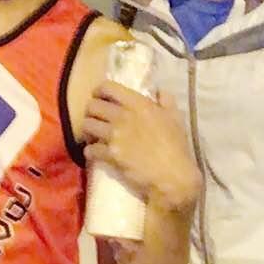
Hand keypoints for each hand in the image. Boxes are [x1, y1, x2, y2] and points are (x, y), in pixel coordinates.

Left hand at [82, 82, 199, 213]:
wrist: (173, 176)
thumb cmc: (177, 147)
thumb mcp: (176, 118)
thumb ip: (166, 100)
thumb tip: (159, 90)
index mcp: (139, 104)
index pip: (108, 87)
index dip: (100, 91)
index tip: (101, 98)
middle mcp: (123, 116)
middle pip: (92, 106)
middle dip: (91, 113)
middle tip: (96, 120)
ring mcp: (115, 135)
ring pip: (86, 126)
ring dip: (88, 131)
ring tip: (93, 136)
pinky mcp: (110, 154)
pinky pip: (89, 149)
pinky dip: (89, 151)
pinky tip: (95, 153)